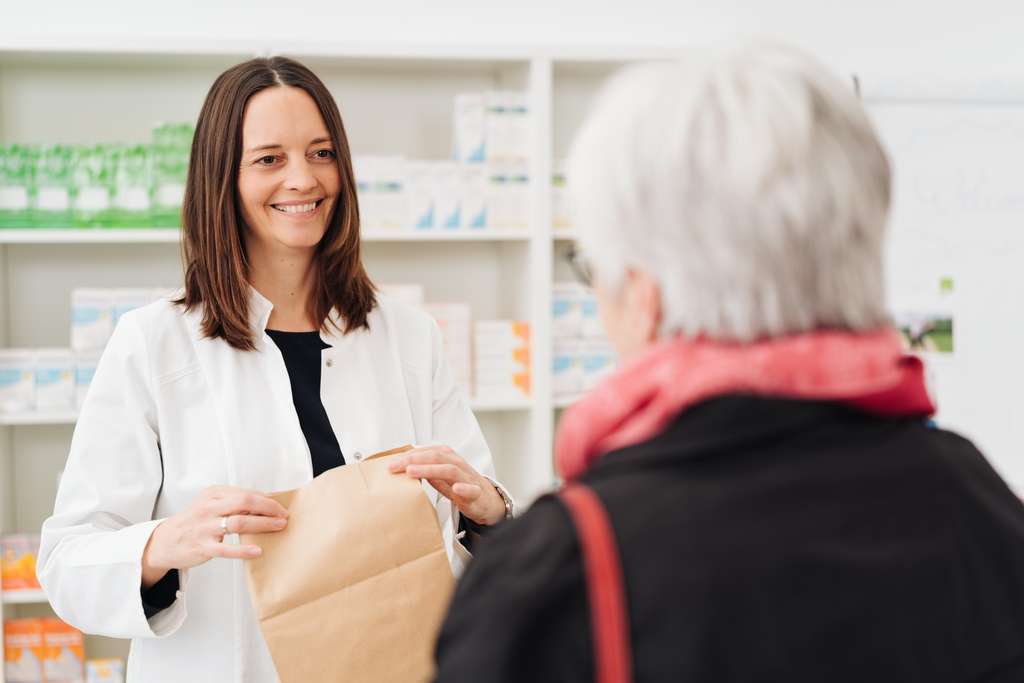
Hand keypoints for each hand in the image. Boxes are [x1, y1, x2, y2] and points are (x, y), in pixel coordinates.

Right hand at [141, 486, 288, 587]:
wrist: (165, 541)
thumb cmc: (194, 521)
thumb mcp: (211, 503)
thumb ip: (234, 501)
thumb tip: (266, 502)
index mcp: (213, 494)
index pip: (246, 492)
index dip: (266, 499)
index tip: (281, 506)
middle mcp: (209, 508)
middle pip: (245, 502)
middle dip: (269, 508)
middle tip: (284, 515)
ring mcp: (205, 528)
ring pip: (239, 523)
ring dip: (263, 524)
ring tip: (278, 527)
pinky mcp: (203, 547)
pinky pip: (227, 549)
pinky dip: (244, 550)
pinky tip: (258, 551)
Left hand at [388, 446, 505, 525]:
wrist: (487, 500)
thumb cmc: (462, 486)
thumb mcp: (441, 477)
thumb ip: (426, 471)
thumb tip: (405, 468)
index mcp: (448, 458)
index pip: (426, 452)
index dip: (408, 456)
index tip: (391, 463)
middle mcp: (458, 464)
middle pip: (435, 457)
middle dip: (413, 460)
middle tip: (395, 466)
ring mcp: (468, 478)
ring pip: (450, 469)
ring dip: (429, 470)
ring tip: (412, 472)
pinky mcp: (477, 493)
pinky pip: (471, 489)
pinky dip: (463, 488)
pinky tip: (455, 488)